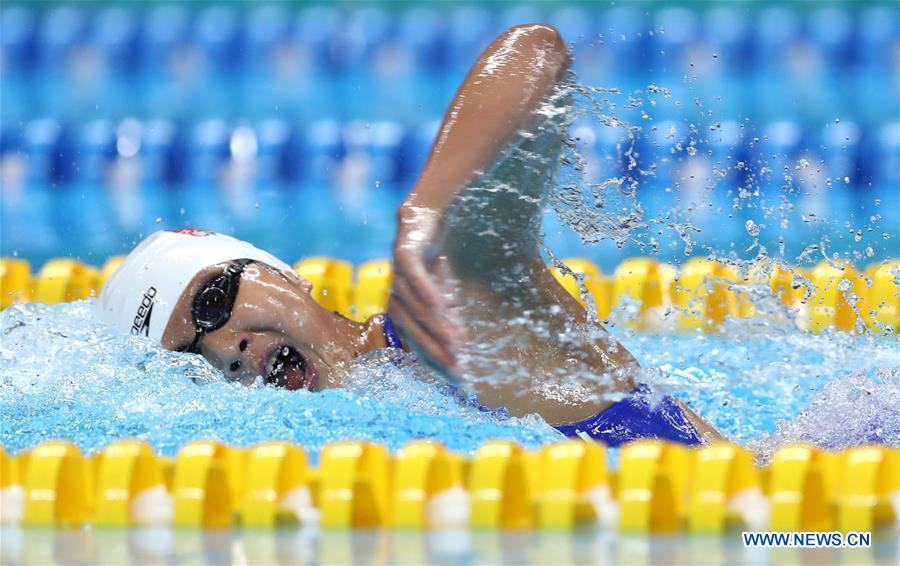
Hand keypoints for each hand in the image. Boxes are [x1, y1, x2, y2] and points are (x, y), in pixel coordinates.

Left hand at [389, 202, 465, 372]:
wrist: (424, 220)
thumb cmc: (433, 263)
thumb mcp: (446, 294)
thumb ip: (449, 318)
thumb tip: (461, 346)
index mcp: (401, 308)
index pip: (417, 338)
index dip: (435, 355)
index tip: (455, 371)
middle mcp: (395, 296)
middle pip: (414, 327)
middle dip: (435, 346)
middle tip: (456, 361)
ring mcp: (396, 276)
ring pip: (416, 306)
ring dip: (435, 325)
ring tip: (455, 340)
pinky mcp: (403, 255)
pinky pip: (414, 277)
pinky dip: (426, 292)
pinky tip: (440, 305)